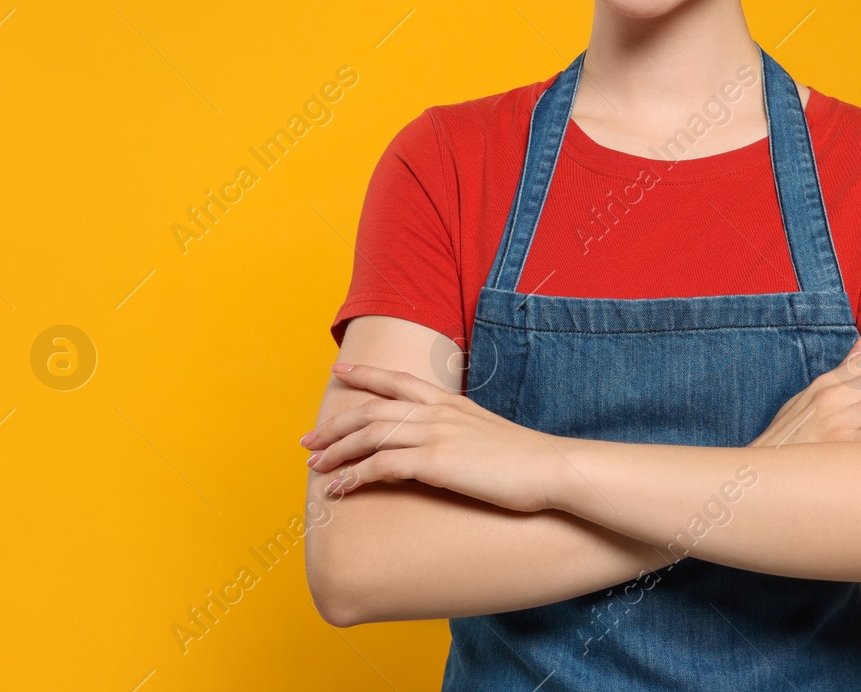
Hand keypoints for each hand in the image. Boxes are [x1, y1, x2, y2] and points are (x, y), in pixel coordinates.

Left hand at [300, 363, 562, 512]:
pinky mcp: (435, 463)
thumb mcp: (488, 436)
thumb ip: (461, 434)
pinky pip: (380, 466)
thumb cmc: (526, 460)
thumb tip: (444, 448)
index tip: (340, 370)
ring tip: (314, 467)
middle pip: (372, 409)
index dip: (366, 374)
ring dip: (336, 451)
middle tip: (308, 440)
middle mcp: (438, 413)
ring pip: (369, 436)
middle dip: (336, 424)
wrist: (552, 469)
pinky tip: (338, 490)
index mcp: (451, 403)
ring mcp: (435, 435)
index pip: (399, 380)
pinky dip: (353, 477)